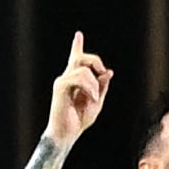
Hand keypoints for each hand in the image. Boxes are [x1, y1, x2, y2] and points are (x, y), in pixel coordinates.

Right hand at [46, 31, 112, 146]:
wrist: (66, 133)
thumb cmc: (79, 120)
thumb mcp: (96, 103)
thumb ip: (102, 87)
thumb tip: (108, 72)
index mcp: (75, 81)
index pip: (76, 59)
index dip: (77, 46)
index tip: (78, 34)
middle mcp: (67, 78)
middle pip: (81, 58)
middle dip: (95, 61)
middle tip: (103, 73)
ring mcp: (62, 81)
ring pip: (83, 68)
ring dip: (95, 82)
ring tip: (95, 98)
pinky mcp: (60, 87)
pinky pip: (79, 78)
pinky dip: (90, 87)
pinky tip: (92, 98)